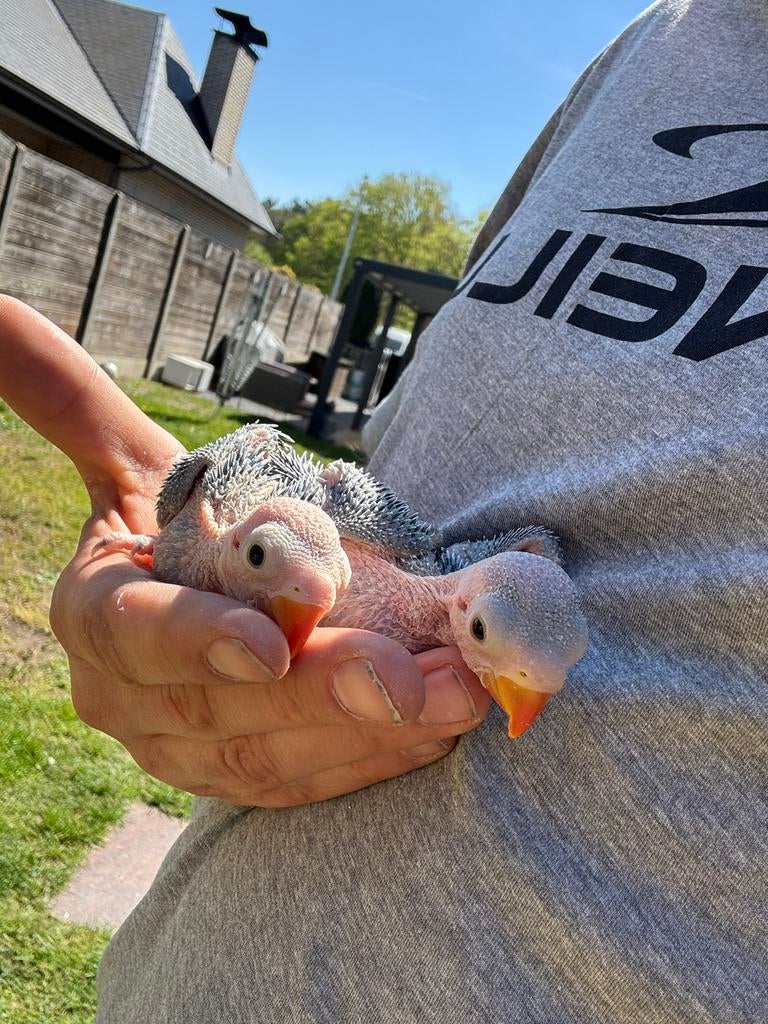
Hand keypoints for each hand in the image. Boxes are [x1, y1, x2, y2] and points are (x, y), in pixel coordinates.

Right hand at [0, 297, 491, 806]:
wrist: (200, 610)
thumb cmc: (171, 526)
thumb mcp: (131, 465)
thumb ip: (72, 399)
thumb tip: (1, 309)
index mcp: (97, 617)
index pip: (136, 631)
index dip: (196, 638)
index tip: (268, 643)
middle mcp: (129, 698)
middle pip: (222, 706)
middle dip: (321, 694)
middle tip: (411, 676)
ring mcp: (186, 751)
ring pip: (274, 755)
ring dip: (372, 735)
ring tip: (458, 697)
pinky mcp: (243, 778)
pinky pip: (308, 783)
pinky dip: (376, 760)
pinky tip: (438, 731)